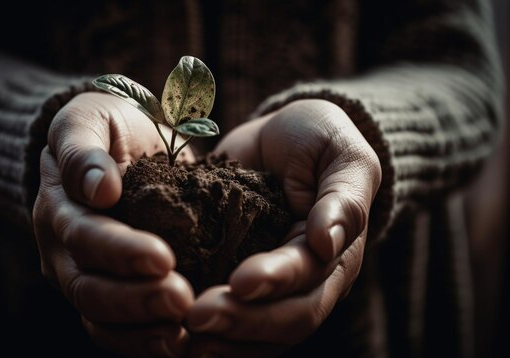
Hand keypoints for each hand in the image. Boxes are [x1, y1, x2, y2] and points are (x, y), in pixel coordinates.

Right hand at [32, 92, 194, 355]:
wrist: (117, 146)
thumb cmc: (105, 128)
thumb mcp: (87, 119)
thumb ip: (83, 150)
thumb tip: (99, 190)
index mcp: (58, 209)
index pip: (83, 238)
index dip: (119, 251)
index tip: (162, 256)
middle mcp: (65, 253)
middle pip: (90, 289)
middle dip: (136, 299)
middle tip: (182, 300)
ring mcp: (85, 277)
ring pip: (103, 320)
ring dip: (144, 330)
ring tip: (184, 334)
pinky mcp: (112, 294)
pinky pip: (123, 330)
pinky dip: (149, 341)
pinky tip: (185, 343)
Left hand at [185, 99, 380, 355]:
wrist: (282, 140)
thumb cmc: (317, 141)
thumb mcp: (342, 155)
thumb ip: (344, 197)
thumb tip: (329, 242)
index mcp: (336, 252)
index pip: (309, 277)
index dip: (276, 282)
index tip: (239, 282)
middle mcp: (309, 281)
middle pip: (286, 320)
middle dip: (243, 321)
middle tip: (196, 317)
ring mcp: (276, 290)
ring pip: (261, 336)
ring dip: (224, 340)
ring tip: (184, 336)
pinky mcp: (243, 285)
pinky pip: (236, 328)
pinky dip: (214, 338)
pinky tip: (180, 340)